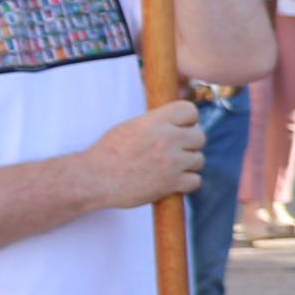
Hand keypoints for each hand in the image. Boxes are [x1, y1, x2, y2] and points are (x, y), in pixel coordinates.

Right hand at [80, 98, 206, 209]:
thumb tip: (174, 118)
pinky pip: (195, 181)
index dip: (188, 120)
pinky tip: (173, 182)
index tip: (180, 128)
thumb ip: (155, 122)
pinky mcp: (171, 183)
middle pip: (200, 136)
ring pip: (199, 159)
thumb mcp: (130, 126)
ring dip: (188, 164)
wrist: (94, 178)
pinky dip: (187, 183)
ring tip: (171, 167)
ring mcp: (171, 162)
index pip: (190, 110)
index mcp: (155, 121)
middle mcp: (167, 138)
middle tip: (176, 150)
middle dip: (190, 144)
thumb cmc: (107, 153)